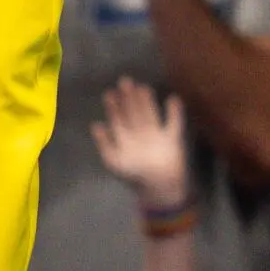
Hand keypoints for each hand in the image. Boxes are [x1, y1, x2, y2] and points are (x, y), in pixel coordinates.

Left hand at [91, 78, 187, 205]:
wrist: (158, 189)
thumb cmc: (133, 176)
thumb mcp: (113, 161)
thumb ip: (104, 143)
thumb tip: (95, 124)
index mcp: (125, 140)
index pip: (118, 119)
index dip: (113, 107)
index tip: (109, 93)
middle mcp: (139, 135)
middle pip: (133, 113)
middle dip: (128, 98)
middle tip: (124, 81)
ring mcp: (156, 136)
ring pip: (150, 114)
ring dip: (146, 101)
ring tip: (142, 87)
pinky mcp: (172, 140)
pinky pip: (174, 123)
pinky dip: (174, 112)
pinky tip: (173, 99)